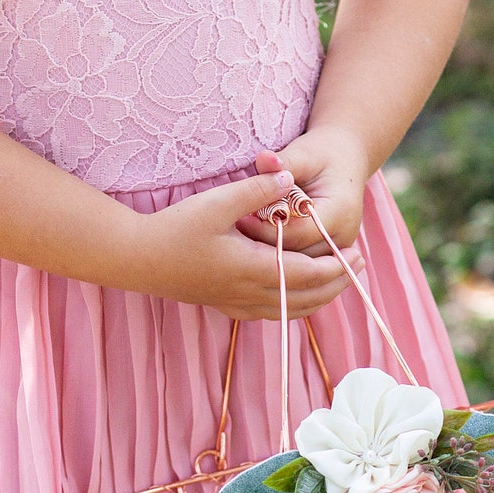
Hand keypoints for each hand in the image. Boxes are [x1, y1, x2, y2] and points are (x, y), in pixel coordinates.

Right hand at [129, 169, 352, 320]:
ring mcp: (235, 304)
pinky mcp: (223, 305)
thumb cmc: (174, 228)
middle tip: (358, 266)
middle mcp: (247, 294)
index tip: (357, 252)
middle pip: (306, 298)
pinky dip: (292, 305)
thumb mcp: (217, 202)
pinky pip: (270, 313)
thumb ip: (257, 191)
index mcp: (252, 270)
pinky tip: (297, 293)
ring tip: (336, 280)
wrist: (135, 259)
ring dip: (318, 297)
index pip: (309, 275)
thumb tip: (290, 179)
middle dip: (336, 284)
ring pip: (289, 310)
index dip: (337, 267)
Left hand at [237, 131, 369, 266]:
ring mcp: (338, 250)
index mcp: (340, 212)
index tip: (239, 218)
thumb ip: (283, 161)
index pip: (297, 233)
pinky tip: (255, 245)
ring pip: (297, 268)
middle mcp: (343, 237)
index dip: (266, 228)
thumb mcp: (303, 154)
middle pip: (297, 255)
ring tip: (241, 240)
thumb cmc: (321, 155)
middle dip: (264, 245)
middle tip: (234, 233)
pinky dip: (278, 256)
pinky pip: (299, 266)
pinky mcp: (329, 255)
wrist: (344, 162)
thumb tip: (264, 159)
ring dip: (269, 254)